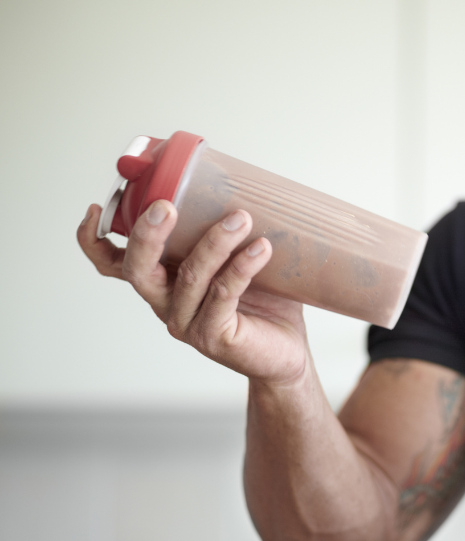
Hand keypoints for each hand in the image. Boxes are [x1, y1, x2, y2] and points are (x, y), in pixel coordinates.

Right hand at [77, 201, 309, 386]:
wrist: (286, 354)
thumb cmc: (264, 304)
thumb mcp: (237, 258)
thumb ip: (224, 226)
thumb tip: (241, 177)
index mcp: (162, 281)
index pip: (113, 264)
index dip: (94, 240)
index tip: (96, 206)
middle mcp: (166, 303)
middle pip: (139, 269)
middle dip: (149, 235)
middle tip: (170, 206)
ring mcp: (187, 322)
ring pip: (190, 277)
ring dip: (215, 242)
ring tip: (241, 218)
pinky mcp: (215, 336)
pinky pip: (223, 295)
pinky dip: (241, 268)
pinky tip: (260, 249)